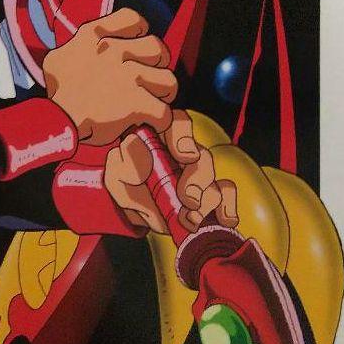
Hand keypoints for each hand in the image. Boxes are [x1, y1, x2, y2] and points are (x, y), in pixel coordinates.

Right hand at [44, 9, 176, 145]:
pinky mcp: (138, 102)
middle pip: (158, 48)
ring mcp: (129, 76)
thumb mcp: (57, 57)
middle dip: (158, 64)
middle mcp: (114, 50)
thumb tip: (85, 49)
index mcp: (94, 35)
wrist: (57, 119)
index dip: (140, 32)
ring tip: (152, 101)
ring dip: (162, 93)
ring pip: (169, 81)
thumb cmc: (56, 91)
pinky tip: (148, 123)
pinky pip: (164, 112)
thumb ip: (77, 47)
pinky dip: (159, 121)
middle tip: (147, 77)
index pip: (133, 19)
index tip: (134, 46)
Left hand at [104, 110, 238, 233]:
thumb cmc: (126, 186)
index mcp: (162, 139)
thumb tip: (133, 151)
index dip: (184, 136)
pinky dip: (227, 207)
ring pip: (214, 180)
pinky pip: (227, 194)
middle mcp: (185, 154)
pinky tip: (224, 219)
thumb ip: (120, 164)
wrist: (134, 212)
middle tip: (189, 200)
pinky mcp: (210, 194)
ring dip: (207, 201)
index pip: (178, 124)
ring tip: (190, 218)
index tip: (184, 155)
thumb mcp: (115, 175)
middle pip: (202, 156)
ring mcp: (200, 175)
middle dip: (197, 179)